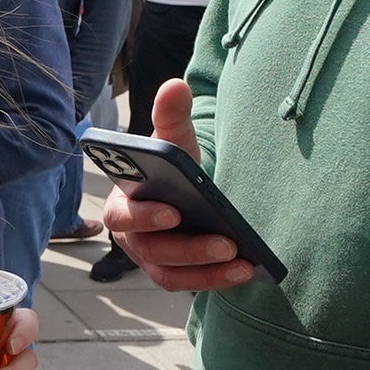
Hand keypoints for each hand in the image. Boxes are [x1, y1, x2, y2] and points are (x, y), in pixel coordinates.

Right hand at [101, 79, 259, 292]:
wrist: (181, 190)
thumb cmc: (171, 167)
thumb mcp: (173, 141)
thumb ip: (171, 116)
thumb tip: (175, 86)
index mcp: (121, 202)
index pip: (123, 215)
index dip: (144, 217)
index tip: (173, 212)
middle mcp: (130, 237)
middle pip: (153, 250)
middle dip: (190, 248)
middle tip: (226, 242)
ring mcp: (150, 260)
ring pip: (171, 274)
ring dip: (207, 271)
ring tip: (242, 261)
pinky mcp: (172, 274)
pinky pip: (190, 283)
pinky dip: (217, 280)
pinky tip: (248, 270)